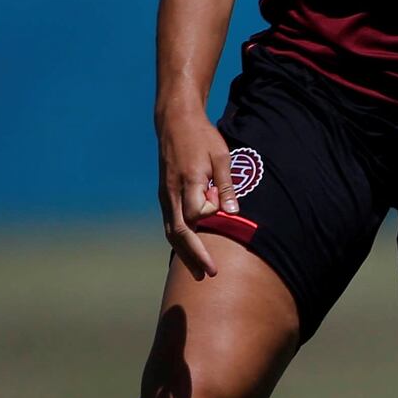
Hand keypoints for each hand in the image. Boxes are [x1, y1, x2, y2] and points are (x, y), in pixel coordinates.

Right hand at [156, 106, 235, 279]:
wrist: (175, 122)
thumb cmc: (202, 138)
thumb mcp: (221, 157)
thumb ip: (225, 186)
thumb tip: (233, 213)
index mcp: (187, 182)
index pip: (195, 215)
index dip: (210, 221)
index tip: (222, 210)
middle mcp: (171, 193)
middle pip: (178, 232)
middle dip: (194, 256)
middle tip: (210, 274)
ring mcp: (165, 195)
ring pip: (171, 231)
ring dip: (184, 253)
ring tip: (198, 272)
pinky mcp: (164, 195)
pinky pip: (170, 223)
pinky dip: (179, 241)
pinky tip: (188, 252)